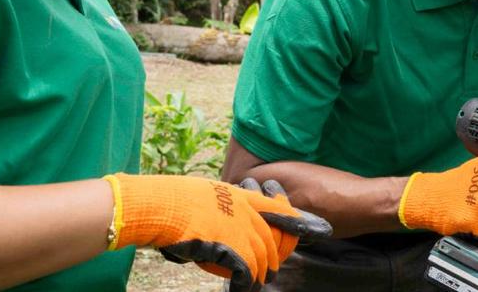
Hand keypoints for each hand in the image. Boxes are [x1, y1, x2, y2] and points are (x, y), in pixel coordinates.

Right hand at [105, 174, 331, 291]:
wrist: (159, 205)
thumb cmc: (172, 201)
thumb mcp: (203, 195)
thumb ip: (220, 207)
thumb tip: (220, 222)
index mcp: (240, 196)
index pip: (278, 209)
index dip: (298, 221)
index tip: (318, 228)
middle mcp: (245, 211)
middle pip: (271, 238)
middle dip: (276, 257)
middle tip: (274, 272)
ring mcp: (238, 227)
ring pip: (261, 256)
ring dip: (261, 273)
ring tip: (259, 284)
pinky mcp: (229, 245)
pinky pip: (245, 269)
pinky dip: (246, 281)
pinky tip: (242, 289)